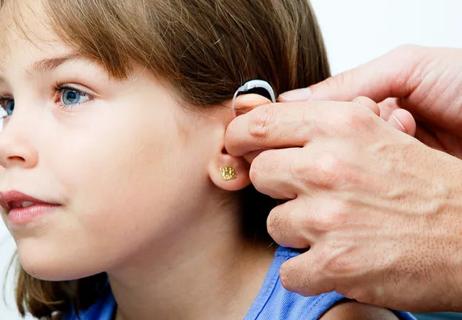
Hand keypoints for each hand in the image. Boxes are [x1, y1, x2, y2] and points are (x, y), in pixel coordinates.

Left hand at [225, 45, 461, 311]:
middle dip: (276, 188)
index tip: (237, 146)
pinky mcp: (335, 262)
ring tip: (335, 229)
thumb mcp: (376, 133)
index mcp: (341, 125)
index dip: (239, 136)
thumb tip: (273, 118)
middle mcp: (330, 165)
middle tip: (305, 195)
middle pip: (259, 174)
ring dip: (298, 231)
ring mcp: (330, 216)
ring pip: (274, 224)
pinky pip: (289, 270)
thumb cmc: (426, 186)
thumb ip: (324, 125)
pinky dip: (307, 270)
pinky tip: (336, 260)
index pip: (259, 123)